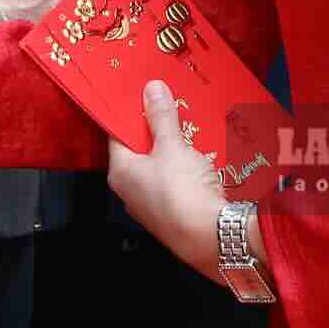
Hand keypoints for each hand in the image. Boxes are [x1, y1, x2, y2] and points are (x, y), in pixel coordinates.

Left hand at [107, 80, 229, 284]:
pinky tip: (202, 160)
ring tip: (191, 131)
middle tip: (171, 110)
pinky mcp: (174, 216)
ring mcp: (152, 206)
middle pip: (141, 152)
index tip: (143, 96)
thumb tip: (151, 89)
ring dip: (175, 151)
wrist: (210, 238)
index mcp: (120, 172)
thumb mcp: (171, 146)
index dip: (131, 115)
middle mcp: (131, 192)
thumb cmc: (181, 192)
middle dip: (157, 131)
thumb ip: (161, 117)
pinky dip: (186, 170)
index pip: (118, 135)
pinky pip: (177, 184)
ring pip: (161, 168)